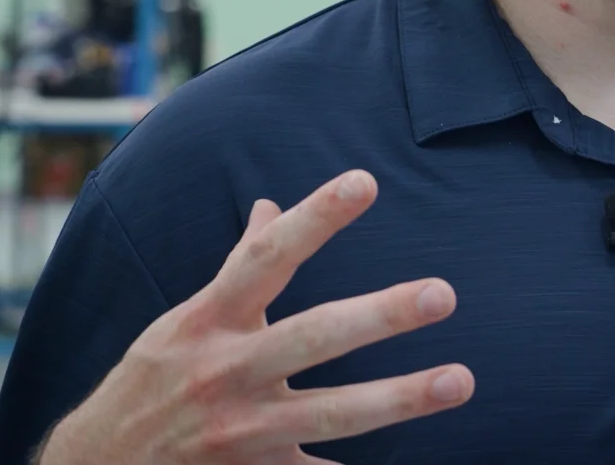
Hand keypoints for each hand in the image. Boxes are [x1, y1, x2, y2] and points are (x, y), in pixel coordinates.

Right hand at [40, 170, 472, 464]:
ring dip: (400, 398)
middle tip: (443, 293)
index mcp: (208, 322)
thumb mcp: (182, 321)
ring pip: (330, 413)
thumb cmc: (152, 382)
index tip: (366, 182)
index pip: (267, 259)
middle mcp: (225, 373)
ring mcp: (240, 432)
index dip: (316, 218)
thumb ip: (238, 267)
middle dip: (380, 315)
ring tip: (461, 380)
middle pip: (312, 337)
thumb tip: (272, 207)